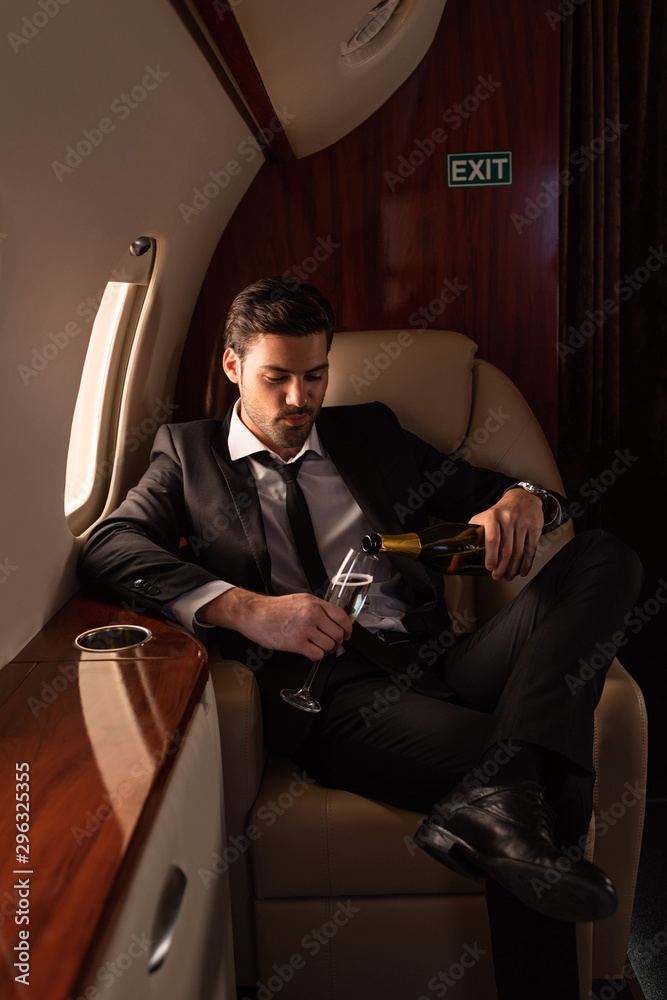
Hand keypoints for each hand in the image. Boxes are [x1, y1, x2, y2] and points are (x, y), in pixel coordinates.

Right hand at [199, 589, 351, 659]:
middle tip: (331, 643)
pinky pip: (317, 655)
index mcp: (314, 603)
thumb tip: (332, 620)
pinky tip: (309, 652)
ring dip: (326, 650)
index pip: (341, 616)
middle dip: (337, 641)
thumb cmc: (273, 609)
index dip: (348, 628)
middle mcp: (312, 614)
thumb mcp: (299, 600)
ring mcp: (305, 629)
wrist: (253, 614)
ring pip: (329, 645)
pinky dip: (316, 656)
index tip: (347, 634)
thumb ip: (316, 608)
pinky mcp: (296, 643)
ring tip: (318, 647)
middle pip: (338, 633)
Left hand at [469, 489, 543, 580]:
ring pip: (519, 552)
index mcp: (493, 516)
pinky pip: (531, 550)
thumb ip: (474, 531)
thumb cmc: (500, 512)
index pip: (492, 539)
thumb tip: (460, 552)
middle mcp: (509, 518)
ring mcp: (523, 523)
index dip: (491, 555)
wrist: (523, 498)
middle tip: (497, 576)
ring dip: (513, 568)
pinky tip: (522, 571)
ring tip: (508, 576)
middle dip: (502, 567)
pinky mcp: (535, 528)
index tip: (489, 568)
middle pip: (506, 549)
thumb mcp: (484, 516)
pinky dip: (527, 564)